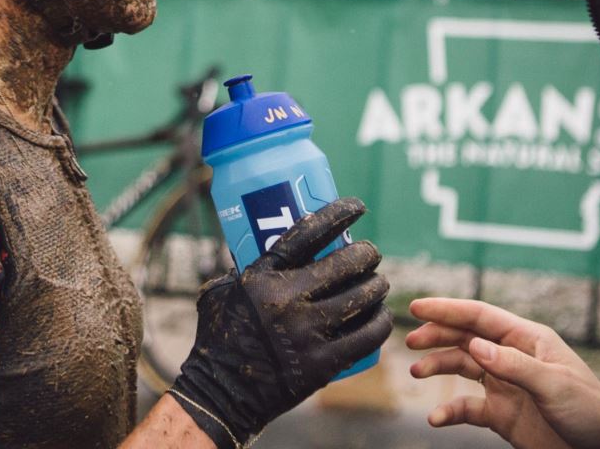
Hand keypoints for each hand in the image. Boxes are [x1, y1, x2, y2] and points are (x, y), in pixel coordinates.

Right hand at [170, 197, 393, 448]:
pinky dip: (379, 322)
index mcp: (262, 277)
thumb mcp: (221, 291)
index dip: (338, 214)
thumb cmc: (219, 337)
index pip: (308, 233)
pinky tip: (380, 315)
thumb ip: (243, 269)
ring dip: (376, 285)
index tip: (357, 207)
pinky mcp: (322, 363)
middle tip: (369, 253)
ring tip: (377, 282)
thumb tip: (259, 246)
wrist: (222, 393)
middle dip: (367, 254)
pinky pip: (366, 336)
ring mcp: (307, 333)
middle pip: (345, 264)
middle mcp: (287, 301)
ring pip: (361, 297)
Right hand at [405, 297, 599, 448]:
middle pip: (465, 337)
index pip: (480, 317)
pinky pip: (468, 407)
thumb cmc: (589, 409)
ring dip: (438, 366)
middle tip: (410, 340)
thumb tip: (476, 346)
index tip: (418, 306)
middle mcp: (511, 356)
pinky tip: (437, 419)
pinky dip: (450, 411)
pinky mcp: (501, 413)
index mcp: (526, 339)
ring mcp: (504, 384)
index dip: (448, 309)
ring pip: (462, 366)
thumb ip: (515, 365)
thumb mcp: (555, 384)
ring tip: (417, 372)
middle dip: (437, 335)